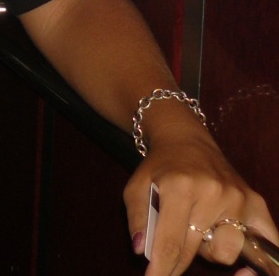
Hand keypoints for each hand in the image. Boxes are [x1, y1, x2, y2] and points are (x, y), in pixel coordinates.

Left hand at [125, 128, 278, 275]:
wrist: (185, 139)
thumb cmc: (159, 167)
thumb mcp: (136, 187)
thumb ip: (136, 219)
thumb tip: (142, 251)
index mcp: (180, 187)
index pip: (171, 242)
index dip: (161, 269)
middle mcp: (213, 192)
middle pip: (198, 251)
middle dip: (178, 263)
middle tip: (168, 259)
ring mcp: (238, 198)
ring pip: (227, 252)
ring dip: (210, 253)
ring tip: (199, 234)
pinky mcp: (256, 203)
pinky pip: (269, 242)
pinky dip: (262, 262)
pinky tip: (247, 270)